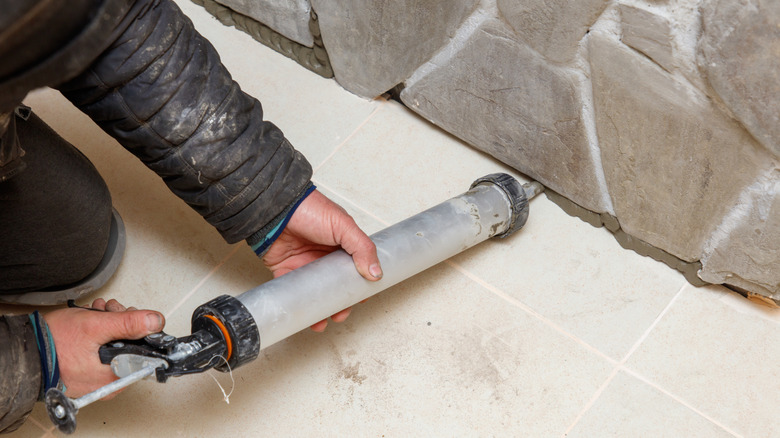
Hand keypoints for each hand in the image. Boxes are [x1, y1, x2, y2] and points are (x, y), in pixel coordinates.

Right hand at [43, 298, 164, 397]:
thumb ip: (128, 324)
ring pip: (116, 343)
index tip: (131, 315)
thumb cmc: (54, 343)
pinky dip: (99, 331)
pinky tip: (93, 319)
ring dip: (110, 322)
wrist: (25, 349)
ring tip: (98, 312)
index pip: (144, 352)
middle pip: (130, 345)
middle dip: (122, 322)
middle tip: (110, 311)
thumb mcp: (96, 326)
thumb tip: (155, 321)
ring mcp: (96, 377)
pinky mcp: (87, 370)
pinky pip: (101, 349)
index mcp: (115, 378)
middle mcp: (108, 382)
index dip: (140, 329)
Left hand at [263, 189, 381, 331]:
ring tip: (322, 321)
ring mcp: (306, 265)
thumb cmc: (309, 209)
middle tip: (341, 313)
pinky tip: (305, 314)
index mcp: (341, 246)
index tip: (361, 299)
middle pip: (336, 286)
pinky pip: (295, 293)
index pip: (355, 270)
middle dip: (339, 304)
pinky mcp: (287, 271)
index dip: (358, 286)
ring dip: (320, 309)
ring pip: (316, 294)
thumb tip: (376, 272)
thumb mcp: (343, 226)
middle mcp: (324, 257)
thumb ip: (362, 248)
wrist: (276, 209)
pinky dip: (300, 306)